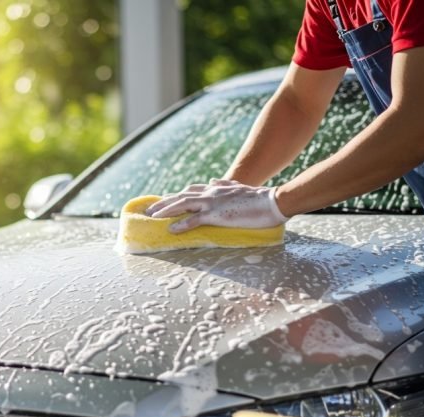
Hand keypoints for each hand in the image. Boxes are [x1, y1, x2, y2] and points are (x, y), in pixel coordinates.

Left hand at [146, 180, 288, 232]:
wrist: (273, 202)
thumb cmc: (260, 198)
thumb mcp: (239, 188)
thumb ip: (225, 184)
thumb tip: (214, 180)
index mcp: (217, 188)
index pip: (191, 190)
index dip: (176, 195)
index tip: (164, 199)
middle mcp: (211, 193)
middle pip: (182, 196)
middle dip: (164, 203)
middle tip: (149, 210)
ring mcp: (213, 203)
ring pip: (183, 204)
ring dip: (166, 211)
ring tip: (152, 217)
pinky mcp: (218, 214)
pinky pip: (195, 220)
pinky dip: (182, 224)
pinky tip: (172, 230)